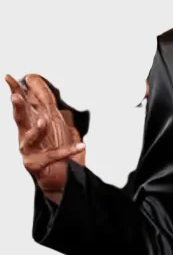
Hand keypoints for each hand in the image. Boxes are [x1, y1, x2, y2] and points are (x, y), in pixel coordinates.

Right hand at [5, 73, 85, 198]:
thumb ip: (46, 103)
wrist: (60, 176)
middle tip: (16, 97)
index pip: (23, 105)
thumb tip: (37, 82)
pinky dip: (68, 150)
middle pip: (20, 119)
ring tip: (43, 121)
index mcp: (30, 123)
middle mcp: (26, 135)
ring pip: (29, 138)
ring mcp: (28, 150)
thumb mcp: (54, 121)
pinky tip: (80, 146)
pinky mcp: (35, 164)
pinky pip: (53, 156)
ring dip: (36, 129)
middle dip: (18, 108)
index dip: (15, 91)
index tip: (9, 78)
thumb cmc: (54, 148)